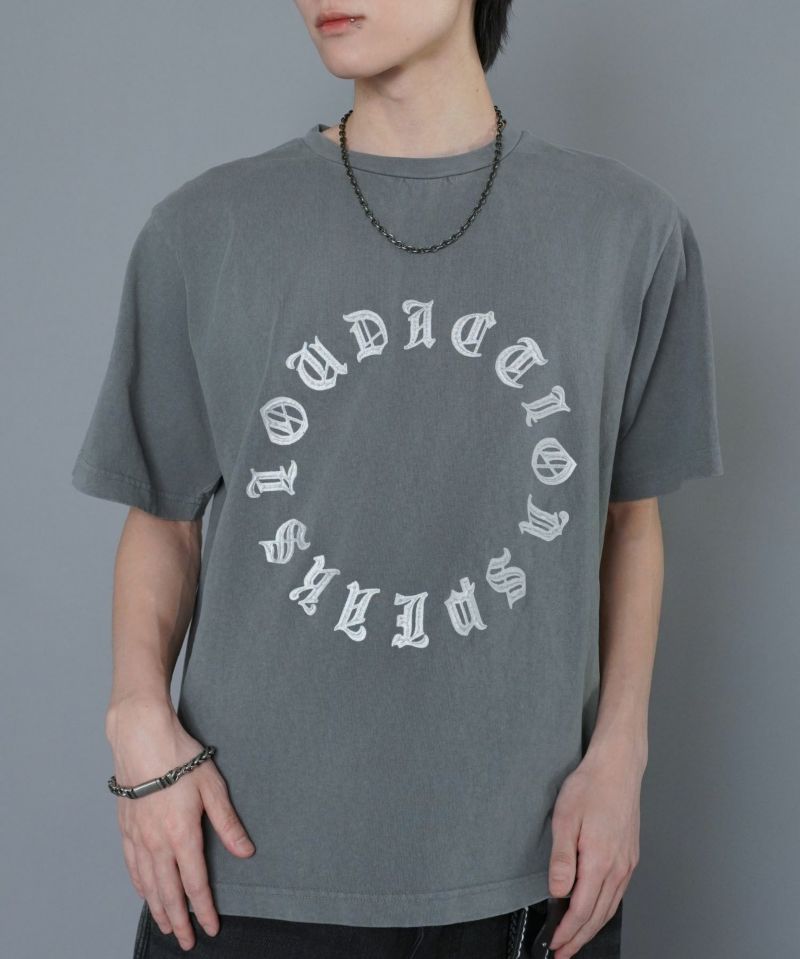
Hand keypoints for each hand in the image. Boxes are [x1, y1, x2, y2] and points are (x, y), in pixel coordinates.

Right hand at [106, 699, 254, 951]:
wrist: (141, 737)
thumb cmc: (179, 756)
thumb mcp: (213, 786)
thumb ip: (228, 823)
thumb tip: (245, 852)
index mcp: (182, 834)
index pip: (195, 883)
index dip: (204, 909)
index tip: (210, 929)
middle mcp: (157, 841)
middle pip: (169, 891)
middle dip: (179, 919)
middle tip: (187, 941)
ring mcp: (138, 836)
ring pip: (148, 883)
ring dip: (157, 908)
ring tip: (166, 925)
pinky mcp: (126, 826)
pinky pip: (132, 865)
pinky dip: (139, 884)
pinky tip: (144, 891)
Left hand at [546, 740, 643, 957]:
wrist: (618, 767)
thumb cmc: (591, 786)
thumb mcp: (565, 818)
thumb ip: (562, 859)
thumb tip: (558, 891)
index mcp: (600, 860)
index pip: (582, 909)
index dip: (568, 931)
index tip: (555, 944)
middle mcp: (618, 867)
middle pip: (598, 915)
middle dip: (579, 938)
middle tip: (563, 952)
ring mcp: (627, 863)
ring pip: (610, 907)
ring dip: (592, 927)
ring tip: (576, 938)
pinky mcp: (630, 856)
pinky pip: (618, 893)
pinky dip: (605, 909)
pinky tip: (596, 911)